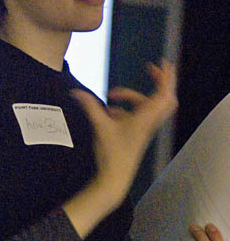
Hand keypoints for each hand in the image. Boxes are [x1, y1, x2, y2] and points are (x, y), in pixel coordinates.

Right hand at [71, 60, 178, 201]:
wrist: (116, 177)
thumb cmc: (112, 153)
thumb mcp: (100, 126)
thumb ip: (90, 106)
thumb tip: (75, 92)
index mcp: (145, 118)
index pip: (163, 93)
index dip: (164, 76)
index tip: (159, 63)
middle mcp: (149, 122)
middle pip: (165, 98)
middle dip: (160, 82)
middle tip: (151, 69)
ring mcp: (144, 128)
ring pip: (149, 106)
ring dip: (134, 96)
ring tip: (112, 96)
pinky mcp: (137, 133)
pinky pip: (137, 115)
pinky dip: (127, 108)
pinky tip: (109, 112)